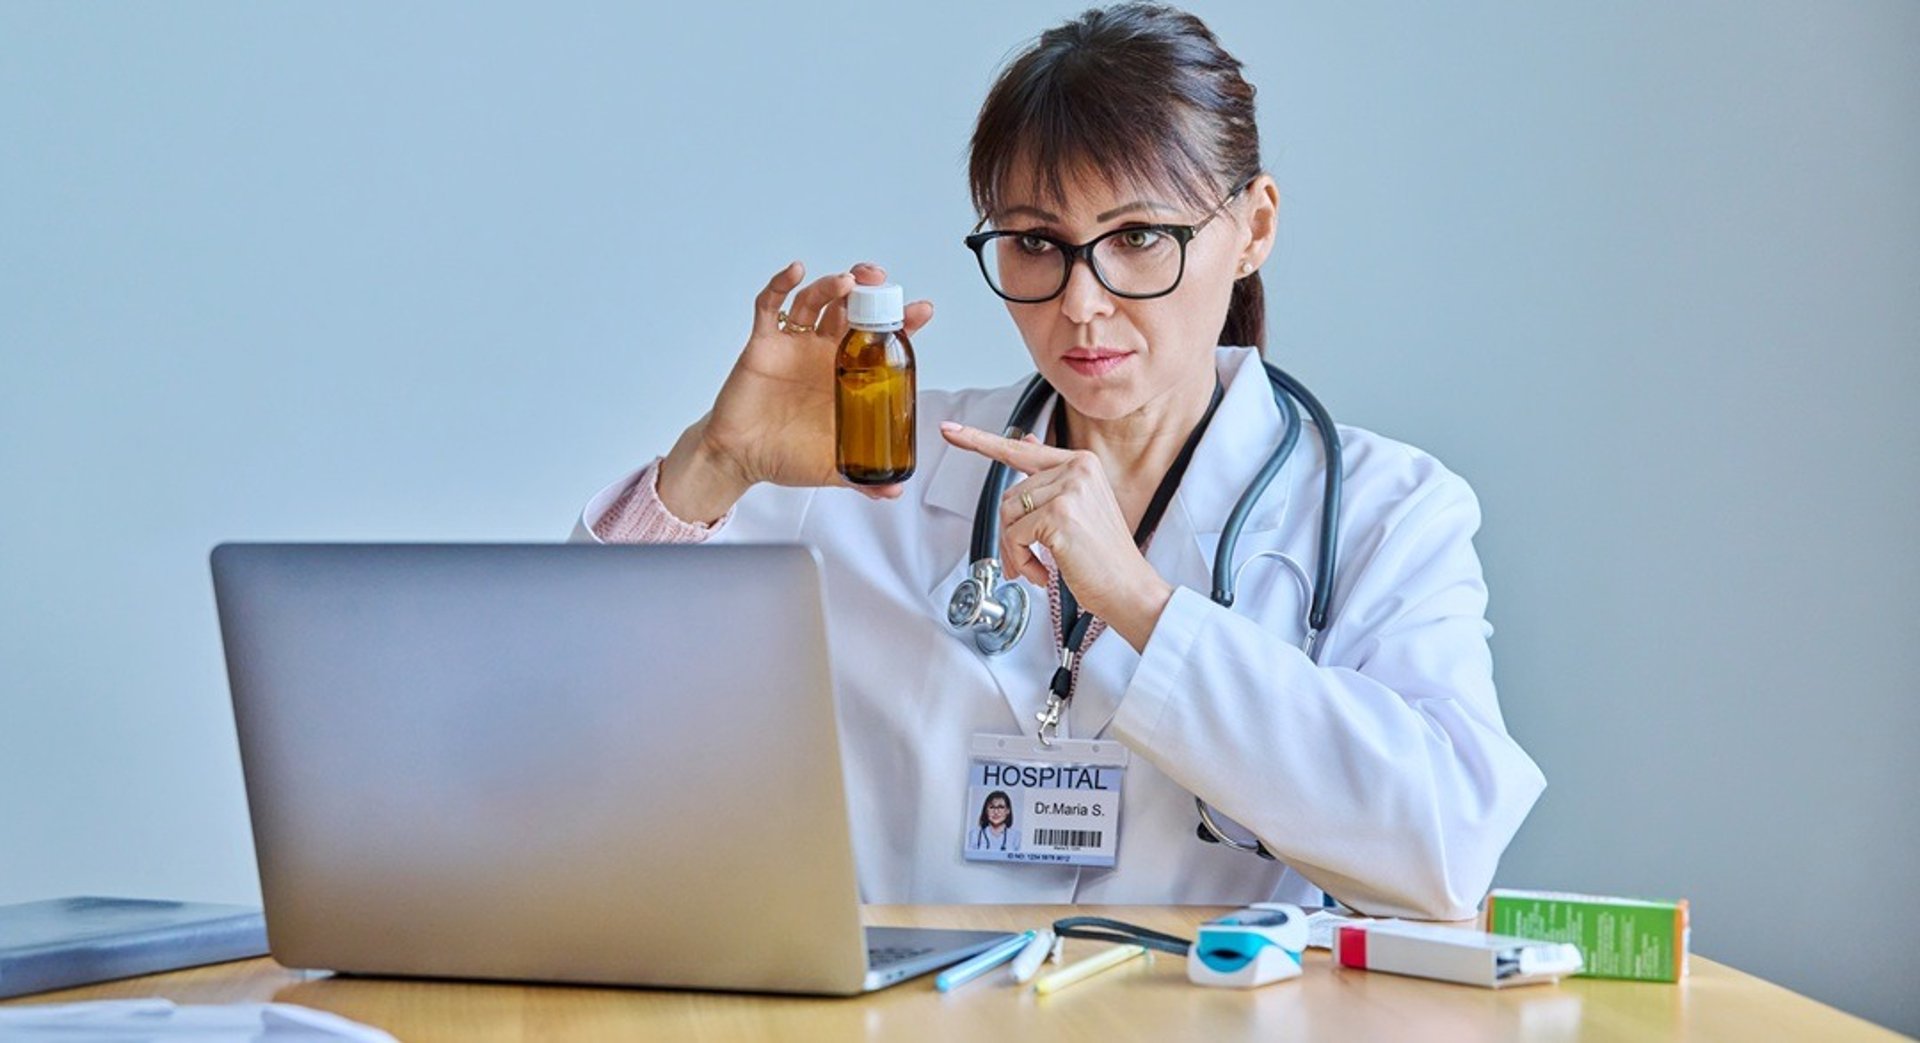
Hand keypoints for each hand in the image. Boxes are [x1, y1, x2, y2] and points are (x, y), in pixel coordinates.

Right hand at [659, 261, 934, 521]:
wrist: (740, 459)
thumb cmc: (784, 455)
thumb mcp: (831, 468)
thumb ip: (862, 478)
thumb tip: (893, 491)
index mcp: (845, 375)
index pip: (879, 339)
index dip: (902, 321)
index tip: (922, 311)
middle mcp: (822, 352)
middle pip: (850, 308)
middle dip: (868, 290)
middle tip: (880, 282)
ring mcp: (794, 345)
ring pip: (815, 302)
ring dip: (830, 286)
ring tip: (845, 282)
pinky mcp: (763, 344)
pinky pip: (770, 306)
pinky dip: (780, 284)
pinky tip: (795, 271)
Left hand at [938, 422, 1174, 650]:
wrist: (1129, 589)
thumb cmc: (1104, 558)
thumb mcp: (1079, 509)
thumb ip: (1048, 480)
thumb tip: (1025, 442)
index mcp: (1082, 463)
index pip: (1021, 448)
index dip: (979, 441)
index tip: (950, 431)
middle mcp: (1077, 469)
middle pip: (1009, 494)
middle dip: (1010, 533)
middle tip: (1024, 560)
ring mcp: (1070, 490)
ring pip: (1008, 514)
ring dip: (1014, 549)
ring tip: (1035, 566)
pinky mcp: (1060, 515)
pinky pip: (1014, 536)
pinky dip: (1021, 560)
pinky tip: (1042, 572)